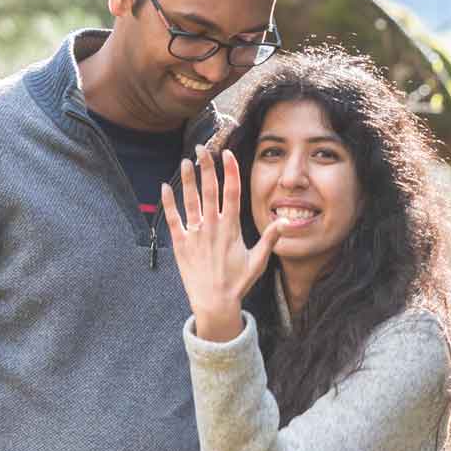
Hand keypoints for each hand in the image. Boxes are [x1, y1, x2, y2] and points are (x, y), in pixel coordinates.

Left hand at [161, 146, 283, 341]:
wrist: (214, 302)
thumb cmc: (238, 282)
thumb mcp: (258, 260)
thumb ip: (270, 238)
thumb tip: (285, 221)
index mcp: (231, 228)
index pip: (232, 192)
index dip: (230, 171)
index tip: (227, 154)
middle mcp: (213, 226)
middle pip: (210, 190)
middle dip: (207, 167)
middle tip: (203, 148)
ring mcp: (195, 234)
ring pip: (190, 200)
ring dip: (188, 179)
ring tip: (186, 161)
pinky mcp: (181, 244)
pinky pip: (173, 219)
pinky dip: (169, 203)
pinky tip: (164, 187)